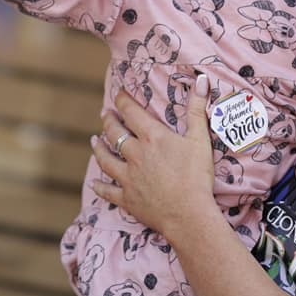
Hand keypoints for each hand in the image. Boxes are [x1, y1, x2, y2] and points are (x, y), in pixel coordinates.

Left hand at [91, 75, 215, 237]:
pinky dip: (99, 186)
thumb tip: (202, 80)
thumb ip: (197, 109)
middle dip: (109, 121)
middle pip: (115, 133)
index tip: (118, 94)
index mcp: (152, 137)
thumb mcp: (200, 140)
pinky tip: (94, 182)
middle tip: (105, 115)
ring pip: (106, 159)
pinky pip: (107, 191)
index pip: (131, 112)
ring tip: (94, 140)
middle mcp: (135, 154)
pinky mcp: (127, 198)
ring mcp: (128, 177)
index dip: (122, 100)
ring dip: (99, 148)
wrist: (188, 215)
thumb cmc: (197, 177)